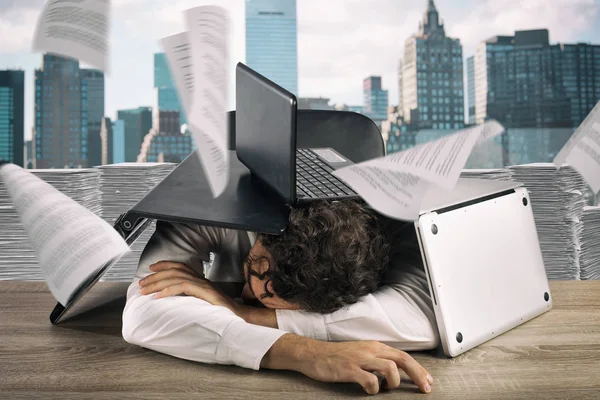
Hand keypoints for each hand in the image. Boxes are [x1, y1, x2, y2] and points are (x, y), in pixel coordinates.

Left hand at [138, 261, 240, 313]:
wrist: (240, 317)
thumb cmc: (223, 314)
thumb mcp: (204, 304)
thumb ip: (192, 300)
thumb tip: (176, 304)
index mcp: (201, 281)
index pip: (181, 267)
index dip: (165, 265)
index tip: (151, 268)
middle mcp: (201, 280)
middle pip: (175, 270)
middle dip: (155, 275)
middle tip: (141, 283)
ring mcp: (203, 285)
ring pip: (175, 277)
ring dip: (157, 283)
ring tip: (144, 290)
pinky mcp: (204, 292)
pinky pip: (183, 286)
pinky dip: (168, 290)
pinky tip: (158, 296)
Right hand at [262, 334, 432, 394]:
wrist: (313, 354)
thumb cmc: (337, 357)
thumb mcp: (361, 353)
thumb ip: (377, 360)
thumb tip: (395, 372)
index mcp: (375, 347)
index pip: (403, 356)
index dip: (418, 369)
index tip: (428, 381)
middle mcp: (370, 350)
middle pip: (402, 359)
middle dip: (417, 374)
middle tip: (425, 388)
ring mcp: (360, 359)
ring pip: (389, 367)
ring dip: (393, 381)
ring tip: (387, 388)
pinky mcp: (349, 369)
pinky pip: (369, 380)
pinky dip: (374, 388)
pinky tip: (369, 390)